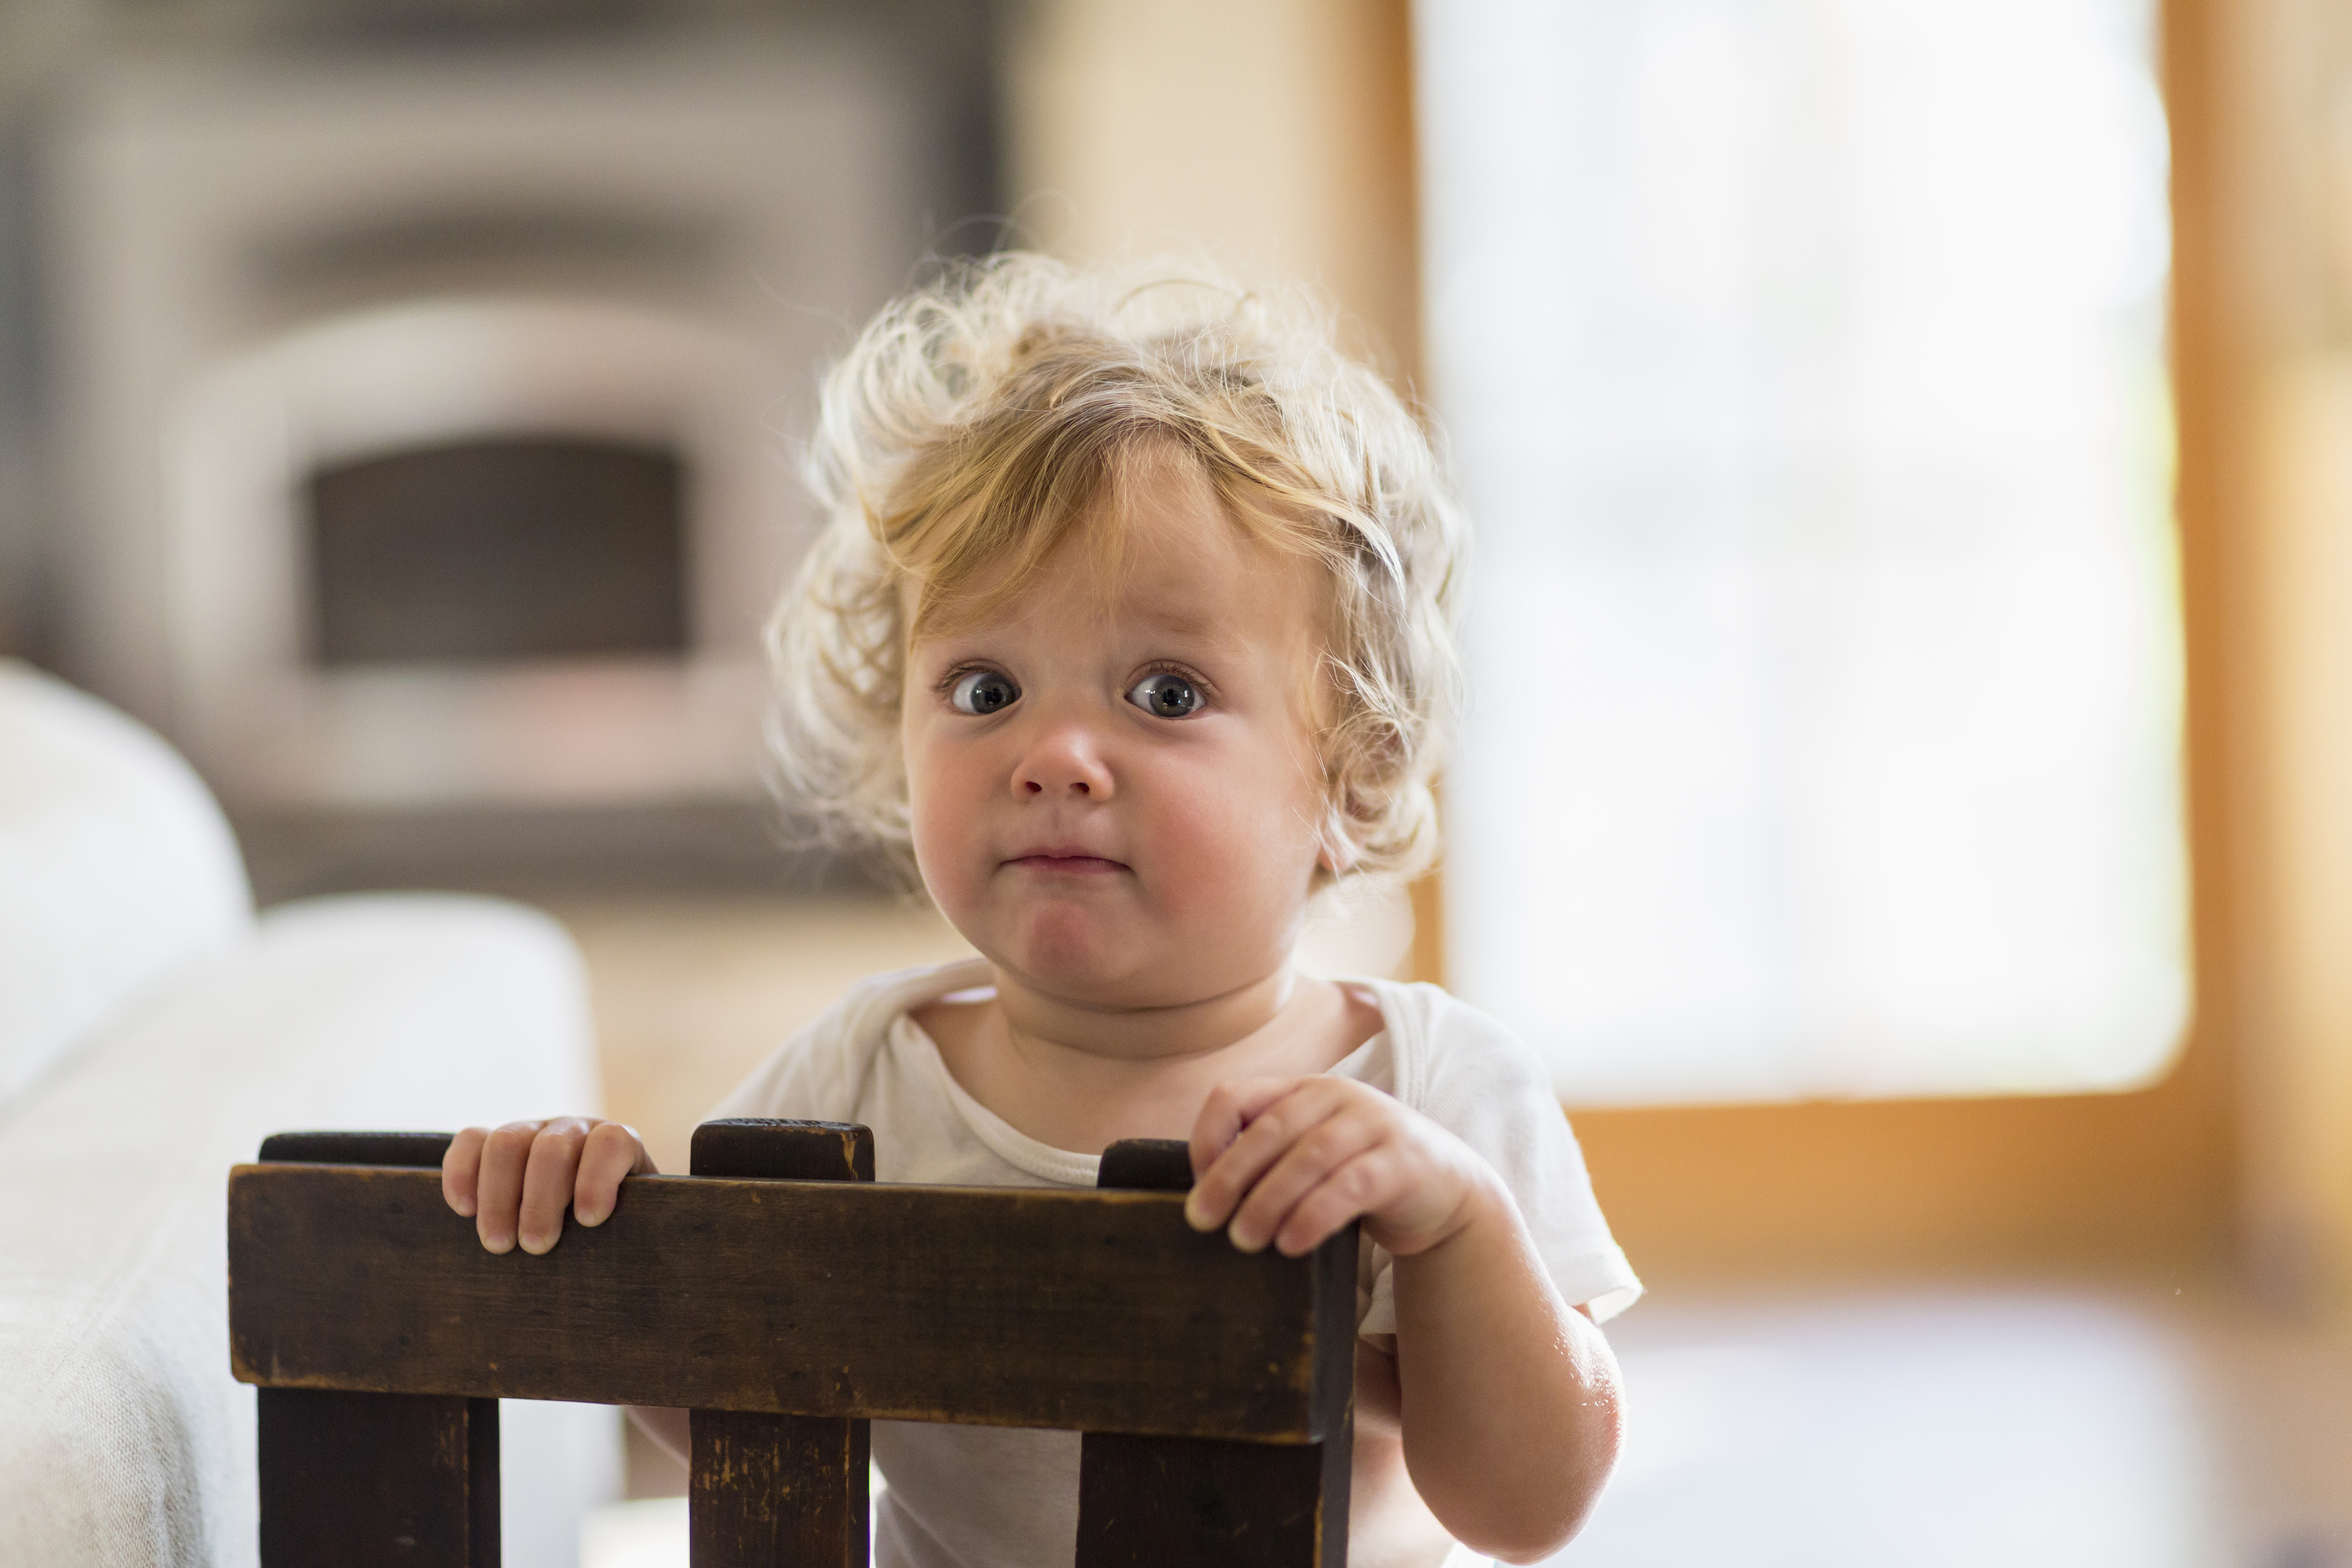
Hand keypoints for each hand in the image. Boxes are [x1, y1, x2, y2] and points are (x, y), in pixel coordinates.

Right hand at [441, 1117, 655, 1254]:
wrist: (587, 1224)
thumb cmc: (613, 1237)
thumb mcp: (632, 1233)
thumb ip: (637, 1237)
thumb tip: (651, 1276)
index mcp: (617, 1146)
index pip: (610, 1142)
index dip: (598, 1178)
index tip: (589, 1220)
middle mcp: (574, 1131)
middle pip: (553, 1147)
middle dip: (541, 1199)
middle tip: (536, 1247)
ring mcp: (531, 1131)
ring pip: (507, 1142)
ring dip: (499, 1196)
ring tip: (499, 1244)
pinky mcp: (491, 1142)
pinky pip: (470, 1140)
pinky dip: (461, 1173)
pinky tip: (464, 1211)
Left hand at [1184, 1077, 1498, 1258]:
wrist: (1448, 1191)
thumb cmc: (1362, 1177)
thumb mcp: (1312, 1158)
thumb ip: (1270, 1162)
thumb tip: (1205, 1203)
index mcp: (1303, 1091)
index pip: (1236, 1096)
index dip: (1208, 1137)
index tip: (1196, 1184)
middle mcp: (1337, 1097)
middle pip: (1269, 1129)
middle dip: (1230, 1176)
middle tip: (1205, 1220)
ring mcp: (1375, 1125)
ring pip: (1310, 1156)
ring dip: (1269, 1200)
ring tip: (1245, 1240)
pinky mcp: (1403, 1162)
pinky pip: (1351, 1186)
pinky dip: (1315, 1214)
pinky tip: (1293, 1243)